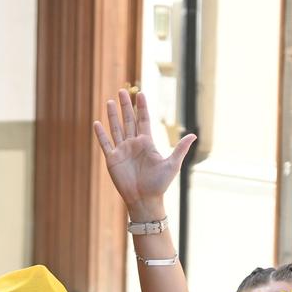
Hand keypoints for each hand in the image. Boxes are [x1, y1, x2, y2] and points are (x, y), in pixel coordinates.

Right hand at [92, 88, 194, 212]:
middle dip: (125, 105)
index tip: (140, 93)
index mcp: (147, 143)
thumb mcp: (172, 165)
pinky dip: (101, 134)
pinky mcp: (112, 160)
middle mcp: (133, 144)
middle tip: (122, 90)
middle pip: (128, 120)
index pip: (143, 120)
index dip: (142, 107)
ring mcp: (122, 151)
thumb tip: (194, 135)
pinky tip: (97, 123)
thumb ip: (180, 148)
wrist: (145, 200)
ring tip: (109, 101)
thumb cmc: (159, 184)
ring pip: (116, 128)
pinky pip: (105, 144)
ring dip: (113, 115)